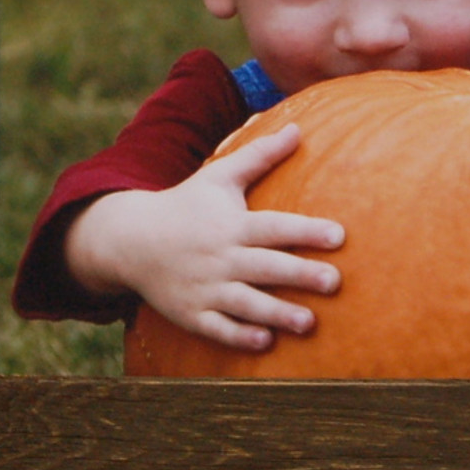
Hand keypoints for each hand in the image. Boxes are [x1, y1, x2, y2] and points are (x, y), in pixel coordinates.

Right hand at [65, 124, 344, 349]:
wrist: (130, 240)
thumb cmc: (186, 204)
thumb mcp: (219, 176)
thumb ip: (260, 155)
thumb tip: (297, 128)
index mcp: (232, 224)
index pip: (275, 227)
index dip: (307, 231)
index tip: (339, 236)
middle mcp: (220, 257)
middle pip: (266, 267)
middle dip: (300, 275)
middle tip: (335, 282)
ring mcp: (205, 288)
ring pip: (246, 303)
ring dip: (277, 313)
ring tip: (309, 322)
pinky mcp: (191, 313)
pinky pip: (217, 328)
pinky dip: (239, 336)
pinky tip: (265, 341)